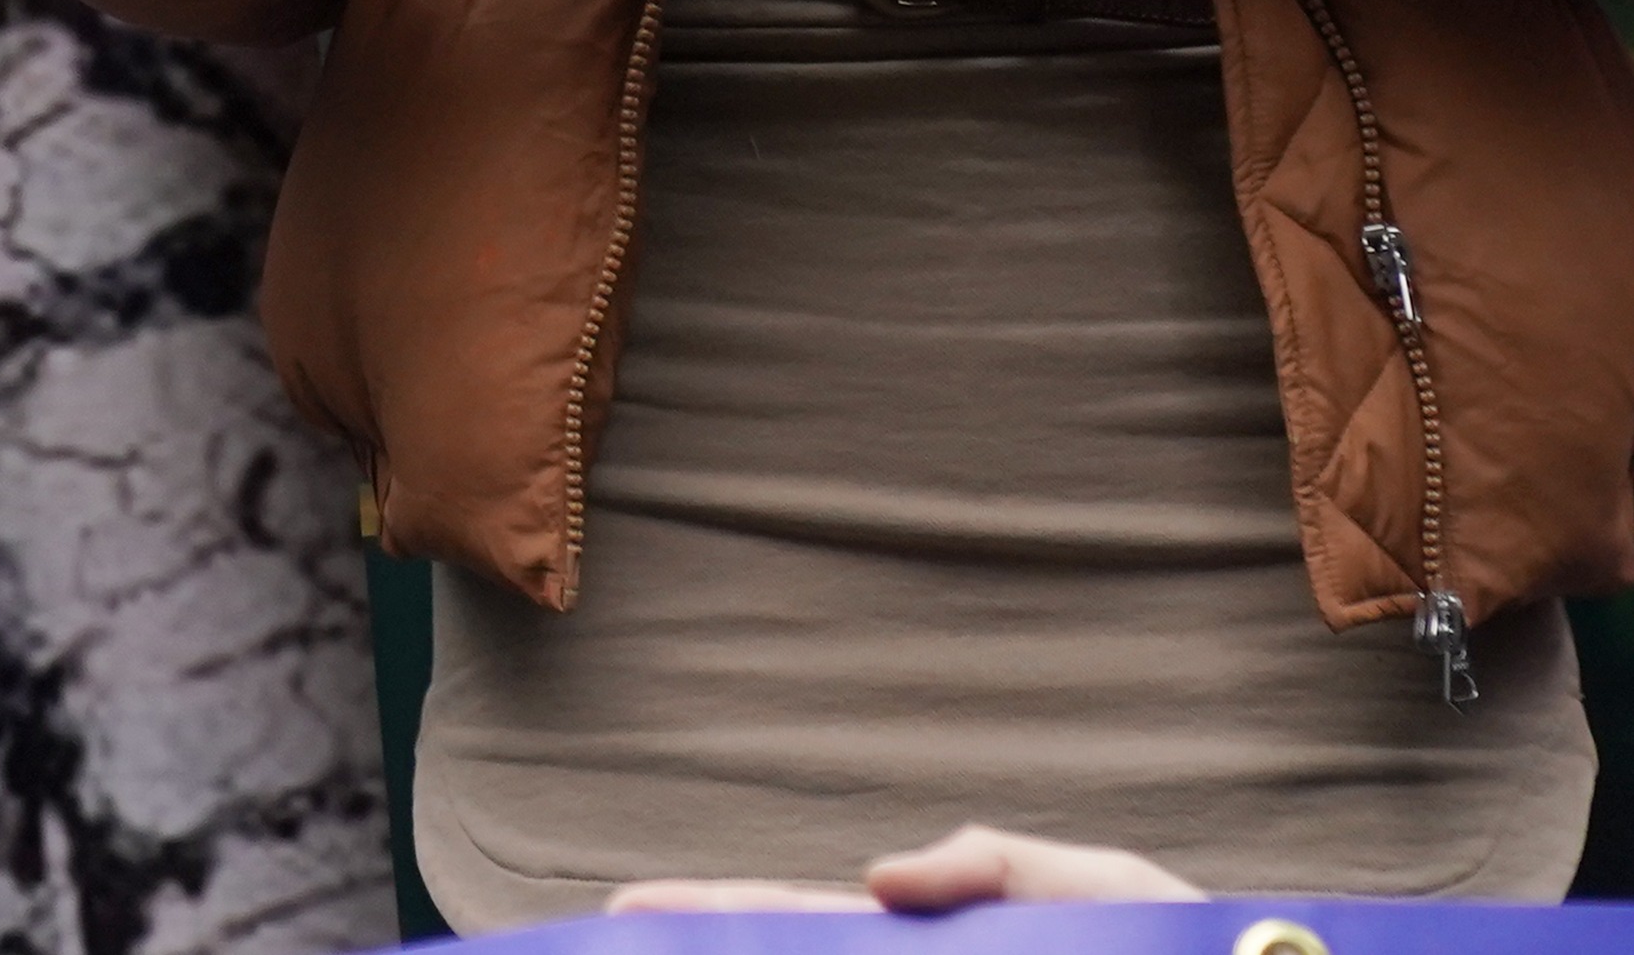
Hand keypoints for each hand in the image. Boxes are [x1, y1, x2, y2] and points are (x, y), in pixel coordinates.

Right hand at [608, 823, 1194, 913]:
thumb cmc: (1194, 947)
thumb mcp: (1107, 885)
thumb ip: (997, 864)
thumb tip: (874, 877)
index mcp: (942, 940)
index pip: (806, 920)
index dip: (720, 914)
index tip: (627, 912)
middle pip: (788, 954)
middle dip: (709, 943)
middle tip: (615, 939)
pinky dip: (827, 951)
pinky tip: (805, 946)